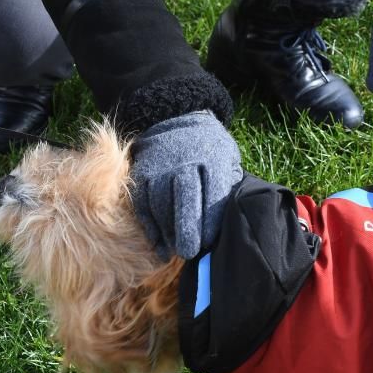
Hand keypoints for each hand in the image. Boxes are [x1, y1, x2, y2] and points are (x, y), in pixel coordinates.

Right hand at [130, 111, 242, 259]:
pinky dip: (150, 226)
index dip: (209, 218)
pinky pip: (143, 203)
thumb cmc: (210, 150)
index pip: (212, 191)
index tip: (209, 242)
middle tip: (189, 253)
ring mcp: (160, 167)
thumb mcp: (228, 160)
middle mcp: (184, 162)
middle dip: (186, 227)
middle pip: (184, 196)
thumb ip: (228, 186)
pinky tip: (159, 244)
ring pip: (161, 203)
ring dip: (167, 231)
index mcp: (212, 159)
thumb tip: (231, 221)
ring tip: (175, 252)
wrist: (176, 120)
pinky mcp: (141, 174)